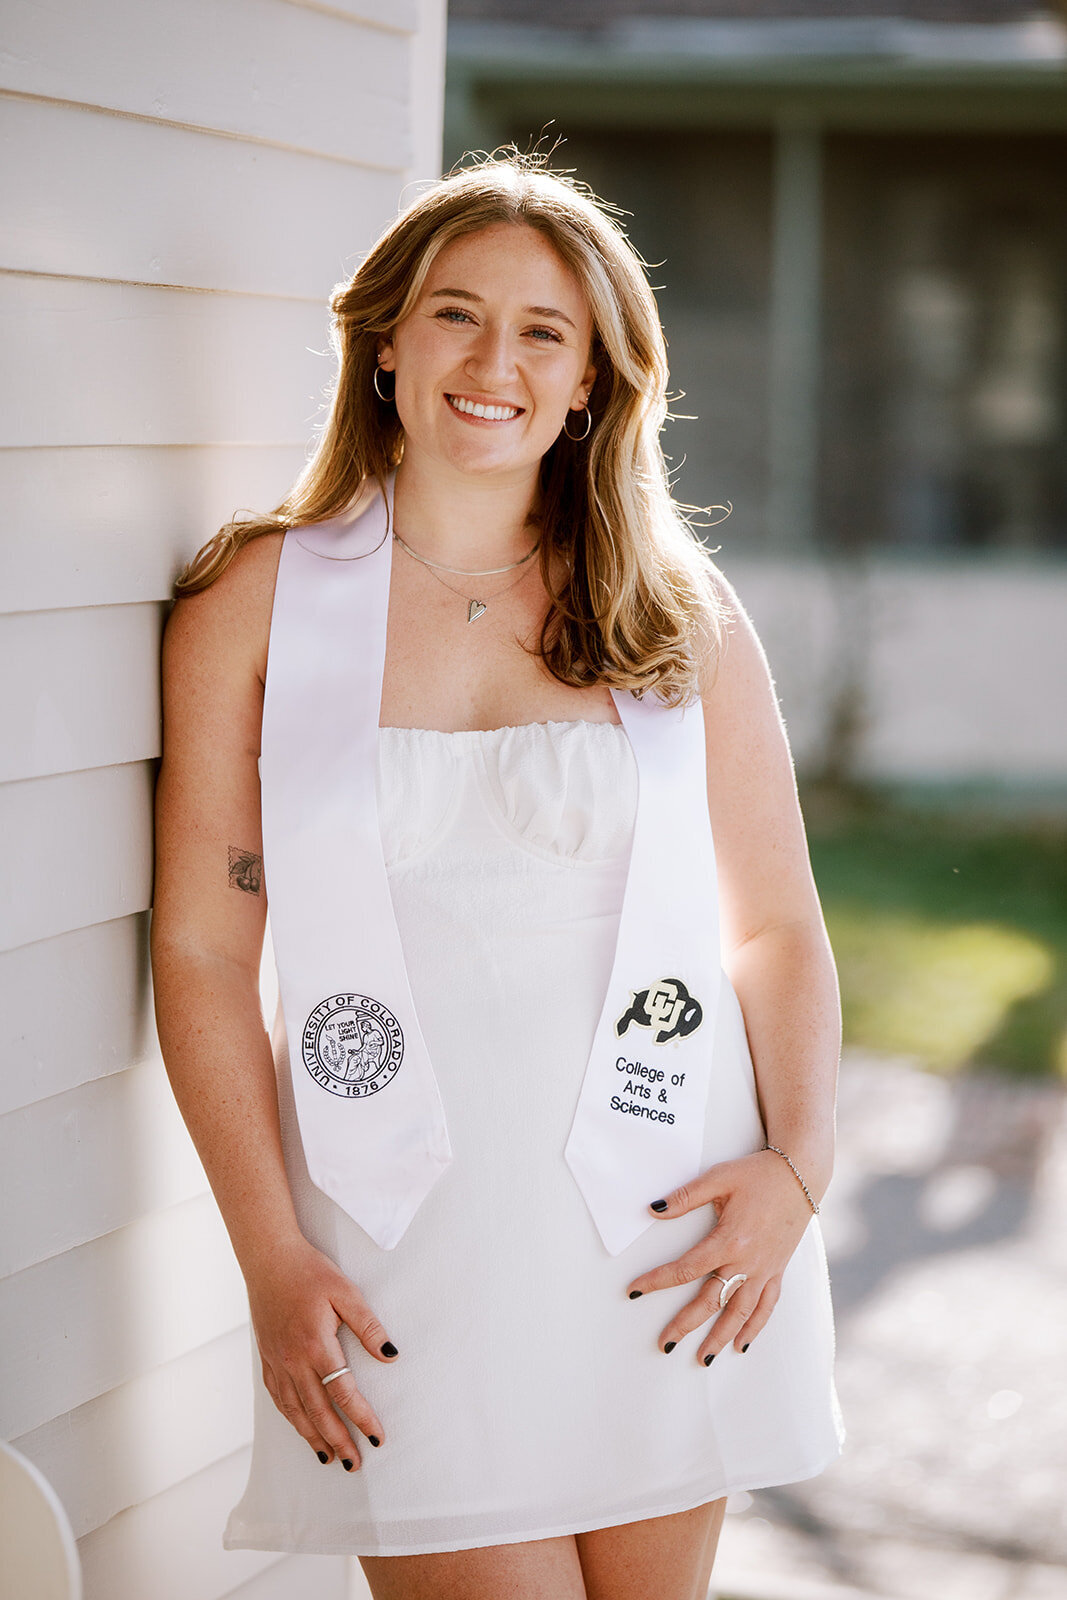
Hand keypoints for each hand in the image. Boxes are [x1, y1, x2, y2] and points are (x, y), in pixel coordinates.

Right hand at [244, 1236, 396, 1469]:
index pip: (344, 1393)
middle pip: (318, 1412)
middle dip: (338, 1440)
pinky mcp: (266, 1359)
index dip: (362, 1418)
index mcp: (317, 1345)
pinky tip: (301, 1427)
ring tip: (329, 1457)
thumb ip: (368, 1326)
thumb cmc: (311, 1272)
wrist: (269, 1260)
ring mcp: (276, 1362)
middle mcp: (294, 1361)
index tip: (378, 1438)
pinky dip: (291, 1419)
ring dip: (313, 1437)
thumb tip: (391, 1356)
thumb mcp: (346, 1292)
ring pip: (295, 1411)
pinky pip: (278, 1399)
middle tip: (355, 1463)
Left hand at [626, 1149, 815, 1363]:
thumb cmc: (756, 1175)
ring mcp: (765, 1270)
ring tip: (702, 1359)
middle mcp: (747, 1262)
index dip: (657, 1281)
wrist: (800, 1176)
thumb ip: (685, 1197)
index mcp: (728, 1240)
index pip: (685, 1269)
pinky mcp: (777, 1271)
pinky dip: (754, 1328)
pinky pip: (766, 1307)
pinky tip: (741, 1345)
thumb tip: (652, 1210)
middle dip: (686, 1325)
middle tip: (664, 1344)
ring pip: (740, 1313)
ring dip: (720, 1338)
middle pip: (711, 1301)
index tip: (634, 1291)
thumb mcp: (718, 1178)